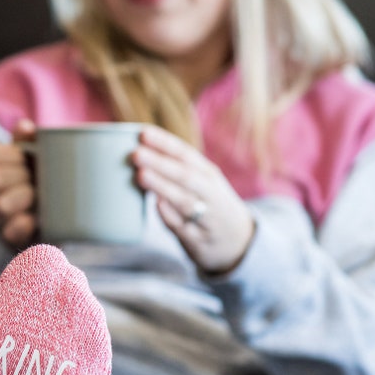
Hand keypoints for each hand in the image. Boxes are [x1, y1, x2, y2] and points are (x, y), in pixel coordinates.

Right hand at [0, 119, 36, 246]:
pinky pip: (10, 232)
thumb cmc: (36, 183)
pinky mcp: (10, 241)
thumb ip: (26, 142)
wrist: (48, 223)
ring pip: (0, 207)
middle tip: (38, 182)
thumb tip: (26, 127)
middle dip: (20, 178)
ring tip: (38, 199)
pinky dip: (24, 224)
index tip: (28, 161)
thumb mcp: (30, 160)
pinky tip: (34, 219)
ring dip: (23, 198)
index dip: (12, 157)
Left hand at [132, 125, 254, 274]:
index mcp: (208, 174)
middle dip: (160, 164)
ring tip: (141, 176)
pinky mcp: (198, 239)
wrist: (239, 241)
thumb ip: (177, 169)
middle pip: (185, 175)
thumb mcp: (203, 183)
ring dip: (163, 187)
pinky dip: (170, 215)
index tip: (142, 133)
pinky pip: (182, 226)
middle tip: (136, 154)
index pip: (185, 154)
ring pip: (184, 200)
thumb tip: (139, 152)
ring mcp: (206, 217)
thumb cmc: (210, 205)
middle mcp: (210, 193)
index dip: (164, 143)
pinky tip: (157, 206)